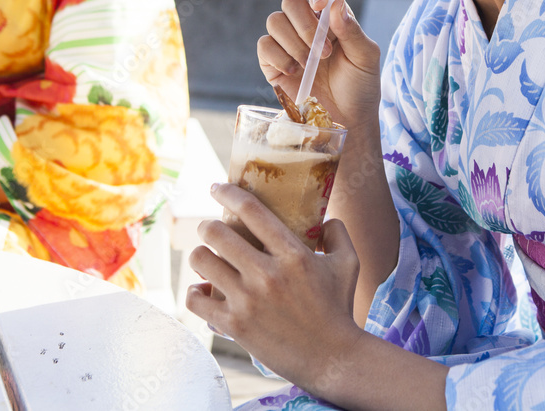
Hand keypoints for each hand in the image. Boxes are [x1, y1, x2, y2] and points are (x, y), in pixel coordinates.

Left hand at [187, 183, 364, 389]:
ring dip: (201, 255)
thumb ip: (338, 233)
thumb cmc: (339, 308)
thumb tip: (326, 217)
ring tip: (207, 258)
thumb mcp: (349, 264)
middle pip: (215, 232)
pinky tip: (203, 290)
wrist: (332, 358)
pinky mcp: (234, 326)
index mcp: (293, 254)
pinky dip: (195, 292)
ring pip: (201, 261)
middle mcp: (267, 274)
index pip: (250, 210)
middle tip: (212, 229)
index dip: (227, 191)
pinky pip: (196, 300)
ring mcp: (247, 301)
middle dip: (208, 225)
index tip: (216, 187)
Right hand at [258, 0, 381, 131]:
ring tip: (312, 64)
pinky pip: (264, 46)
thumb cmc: (360, 86)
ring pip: (274, 21)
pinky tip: (295, 71)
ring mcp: (287, 43)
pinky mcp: (272, 62)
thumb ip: (352, 30)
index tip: (320, 4)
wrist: (347, 119)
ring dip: (295, 43)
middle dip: (306, 25)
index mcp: (331, 17)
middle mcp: (306, 25)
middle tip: (324, 52)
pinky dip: (279, 57)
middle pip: (290, 1)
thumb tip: (335, 4)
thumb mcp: (365, 57)